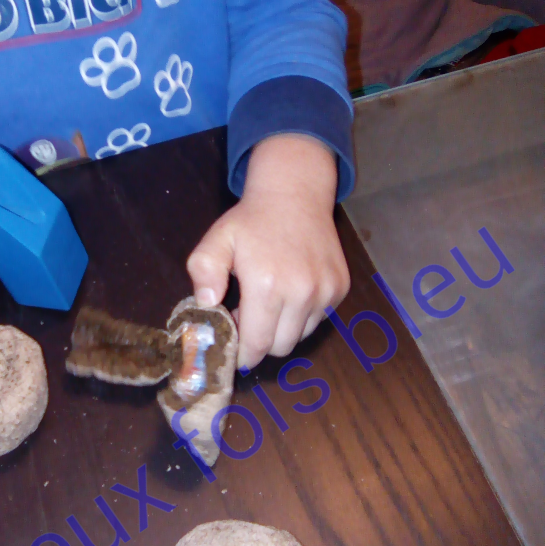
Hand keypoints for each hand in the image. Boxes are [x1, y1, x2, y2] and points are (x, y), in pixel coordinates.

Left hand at [187, 135, 349, 368]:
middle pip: (280, 347)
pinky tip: (291, 290)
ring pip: (300, 336)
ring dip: (282, 329)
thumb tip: (206, 305)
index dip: (243, 352)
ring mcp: (325, 291)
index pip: (257, 345)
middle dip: (261, 342)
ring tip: (269, 302)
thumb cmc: (251, 220)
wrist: (295, 193)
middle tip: (248, 319)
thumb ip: (204, 272)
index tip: (234, 345)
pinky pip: (318, 319)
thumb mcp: (217, 240)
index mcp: (267, 285)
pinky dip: (302, 315)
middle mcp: (302, 293)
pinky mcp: (340, 288)